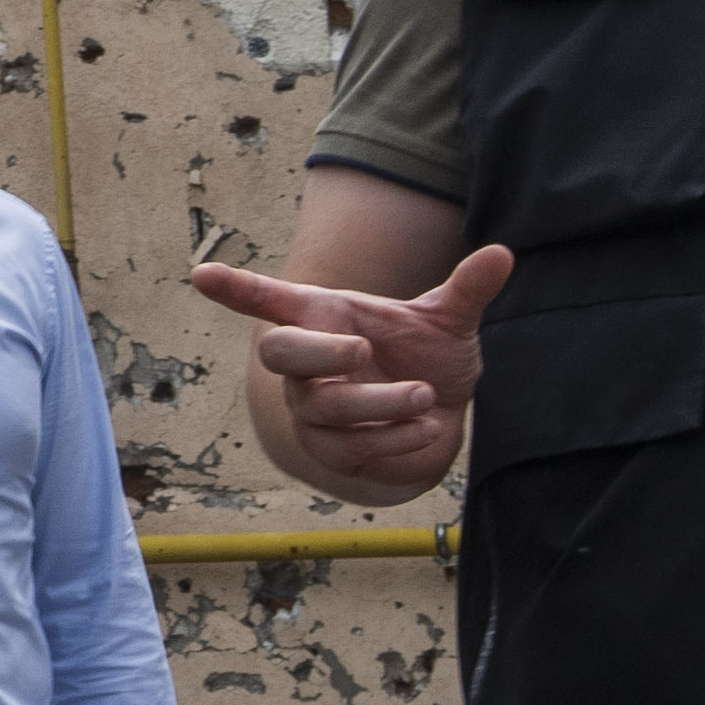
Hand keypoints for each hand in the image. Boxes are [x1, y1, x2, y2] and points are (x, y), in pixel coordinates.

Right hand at [197, 241, 503, 500]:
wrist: (436, 422)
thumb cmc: (428, 361)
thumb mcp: (448, 322)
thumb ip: (467, 288)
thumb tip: (503, 254)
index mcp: (325, 318)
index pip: (269, 301)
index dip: (235, 289)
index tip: (201, 274)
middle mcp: (307, 364)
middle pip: (279, 353)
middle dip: (318, 353)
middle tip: (363, 351)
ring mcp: (311, 409)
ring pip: (325, 408)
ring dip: (379, 403)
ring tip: (424, 396)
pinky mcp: (329, 451)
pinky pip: (353, 447)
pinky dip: (395, 438)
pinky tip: (425, 427)